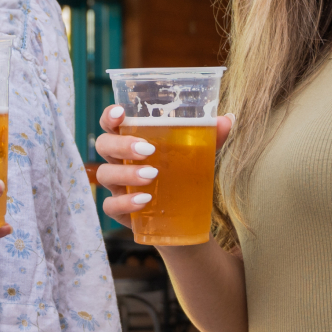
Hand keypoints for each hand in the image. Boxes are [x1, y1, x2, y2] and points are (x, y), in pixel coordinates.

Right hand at [93, 106, 232, 222]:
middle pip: (104, 145)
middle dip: (121, 145)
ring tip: (152, 175)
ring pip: (105, 174)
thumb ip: (210, 136)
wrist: (184, 219)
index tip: (120, 112)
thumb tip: (228, 118)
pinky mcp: (120, 211)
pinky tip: (144, 201)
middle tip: (147, 149)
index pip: (111, 123)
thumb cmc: (182, 177)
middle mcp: (118, 161)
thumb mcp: (197, 156)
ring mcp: (116, 186)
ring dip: (126, 173)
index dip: (109, 116)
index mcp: (130, 141)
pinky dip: (125, 202)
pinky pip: (110, 206)